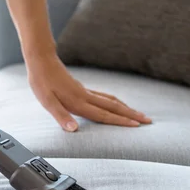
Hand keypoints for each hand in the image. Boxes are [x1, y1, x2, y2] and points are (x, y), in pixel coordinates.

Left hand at [26, 53, 151, 131]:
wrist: (41, 60)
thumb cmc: (41, 81)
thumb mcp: (46, 101)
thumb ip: (60, 116)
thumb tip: (73, 130)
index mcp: (78, 102)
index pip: (103, 115)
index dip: (119, 122)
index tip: (136, 126)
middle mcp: (85, 96)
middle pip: (113, 107)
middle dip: (131, 115)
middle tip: (148, 120)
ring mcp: (84, 91)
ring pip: (110, 100)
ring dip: (125, 108)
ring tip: (137, 114)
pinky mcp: (81, 88)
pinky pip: (103, 96)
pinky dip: (114, 102)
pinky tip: (115, 104)